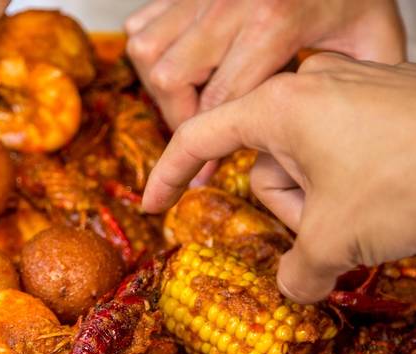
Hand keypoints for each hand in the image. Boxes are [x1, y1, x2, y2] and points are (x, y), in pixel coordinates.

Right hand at [125, 0, 404, 129]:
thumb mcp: (372, 37)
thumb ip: (351, 90)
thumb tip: (323, 139)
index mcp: (274, 21)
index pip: (219, 101)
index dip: (207, 149)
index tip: (204, 176)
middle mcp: (228, 3)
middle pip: (169, 79)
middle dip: (178, 116)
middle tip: (200, 130)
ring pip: (146, 51)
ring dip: (160, 85)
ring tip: (188, 98)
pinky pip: (141, 25)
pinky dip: (152, 51)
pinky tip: (180, 64)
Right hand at [142, 53, 415, 303]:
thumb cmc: (410, 178)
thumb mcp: (335, 237)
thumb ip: (296, 270)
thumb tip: (293, 286)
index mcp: (277, 105)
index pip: (199, 137)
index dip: (170, 175)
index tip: (153, 204)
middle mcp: (306, 85)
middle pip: (264, 160)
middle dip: (288, 205)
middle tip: (326, 230)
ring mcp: (347, 86)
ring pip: (306, 156)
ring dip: (323, 198)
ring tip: (366, 213)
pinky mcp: (382, 97)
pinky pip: (341, 144)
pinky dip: (349, 179)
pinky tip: (383, 195)